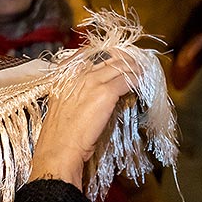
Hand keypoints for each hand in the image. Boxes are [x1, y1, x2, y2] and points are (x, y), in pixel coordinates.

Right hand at [29, 51, 138, 188]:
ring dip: (134, 68)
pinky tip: (141, 84)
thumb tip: (97, 87)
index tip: (118, 59)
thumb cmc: (60, 132)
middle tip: (135, 64)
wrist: (60, 148)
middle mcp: (78, 72)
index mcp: (65, 73)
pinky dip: (137, 81)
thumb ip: (76, 90)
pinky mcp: (106, 92)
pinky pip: (128, 80)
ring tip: (141, 72)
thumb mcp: (63, 102)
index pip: (91, 53)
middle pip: (109, 56)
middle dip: (125, 59)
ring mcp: (93, 80)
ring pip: (122, 66)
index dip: (108, 54)